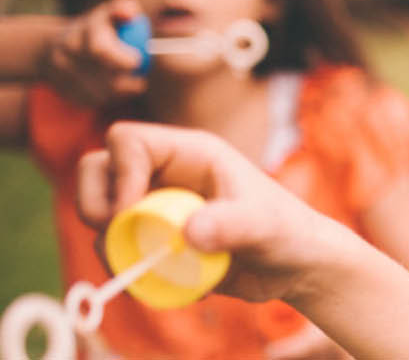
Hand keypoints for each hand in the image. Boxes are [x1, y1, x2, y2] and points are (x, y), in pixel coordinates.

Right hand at [40, 0, 146, 105]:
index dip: (123, 59)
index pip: (101, 51)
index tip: (137, 61)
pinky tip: (114, 91)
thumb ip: (124, 8)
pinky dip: (108, 99)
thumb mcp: (107, 13)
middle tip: (140, 80)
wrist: (48, 49)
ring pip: (100, 94)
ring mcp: (61, 77)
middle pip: (103, 79)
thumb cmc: (93, 29)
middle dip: (127, 82)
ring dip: (120, 93)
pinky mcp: (64, 94)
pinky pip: (93, 102)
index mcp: (78, 36)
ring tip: (129, 84)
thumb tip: (131, 14)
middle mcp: (65, 56)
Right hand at [77, 122, 408, 358]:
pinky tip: (163, 285)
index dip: (118, 173)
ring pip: (101, 214)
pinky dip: (127, 270)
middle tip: (119, 238)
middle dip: (95, 206)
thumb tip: (189, 233)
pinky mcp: (156, 240)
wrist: (296, 267)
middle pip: (96, 171)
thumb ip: (233, 225)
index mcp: (190, 153)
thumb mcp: (266, 227)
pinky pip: (119, 250)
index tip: (132, 212)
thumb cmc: (289, 233)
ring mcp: (157, 207)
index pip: (127, 140)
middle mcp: (166, 175)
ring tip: (145, 271)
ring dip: (109, 245)